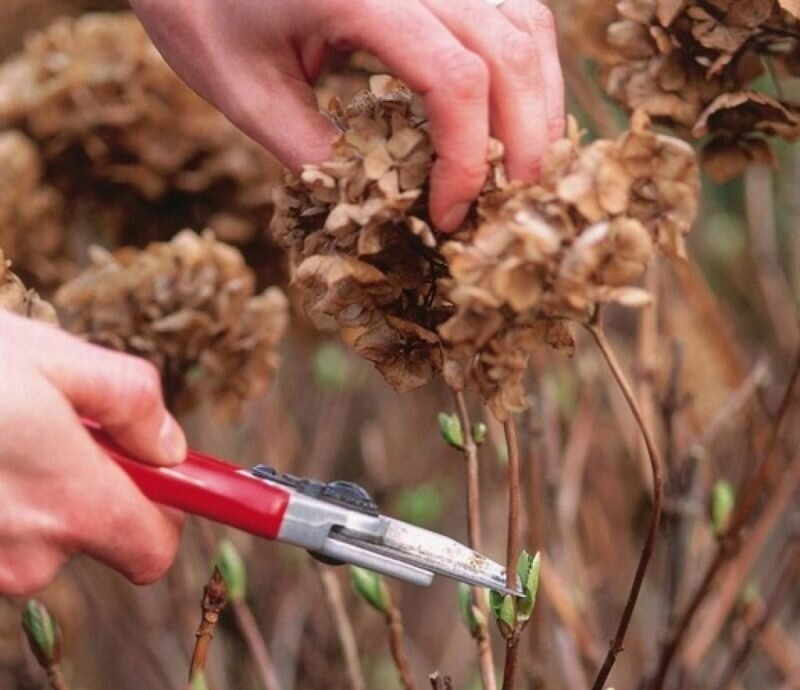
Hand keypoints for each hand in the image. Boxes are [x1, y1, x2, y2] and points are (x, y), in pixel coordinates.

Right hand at [0, 312, 185, 595]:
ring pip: (31, 536)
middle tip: (48, 427)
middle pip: (89, 537)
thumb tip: (171, 449)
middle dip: (82, 487)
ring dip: (25, 491)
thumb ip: (134, 404)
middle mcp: (25, 555)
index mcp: (73, 506)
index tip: (161, 485)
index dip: (163, 516)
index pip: (152, 551)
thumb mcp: (60, 360)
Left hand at [130, 0, 563, 230]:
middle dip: (523, 144)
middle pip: (510, 53)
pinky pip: (515, 12)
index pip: (455, 80)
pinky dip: (527, 73)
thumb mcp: (248, 95)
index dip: (468, 160)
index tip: (449, 216)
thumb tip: (387, 210)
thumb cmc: (209, 15)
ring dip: (538, 107)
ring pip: (528, 26)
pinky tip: (515, 119)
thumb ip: (317, 155)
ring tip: (523, 173)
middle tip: (510, 210)